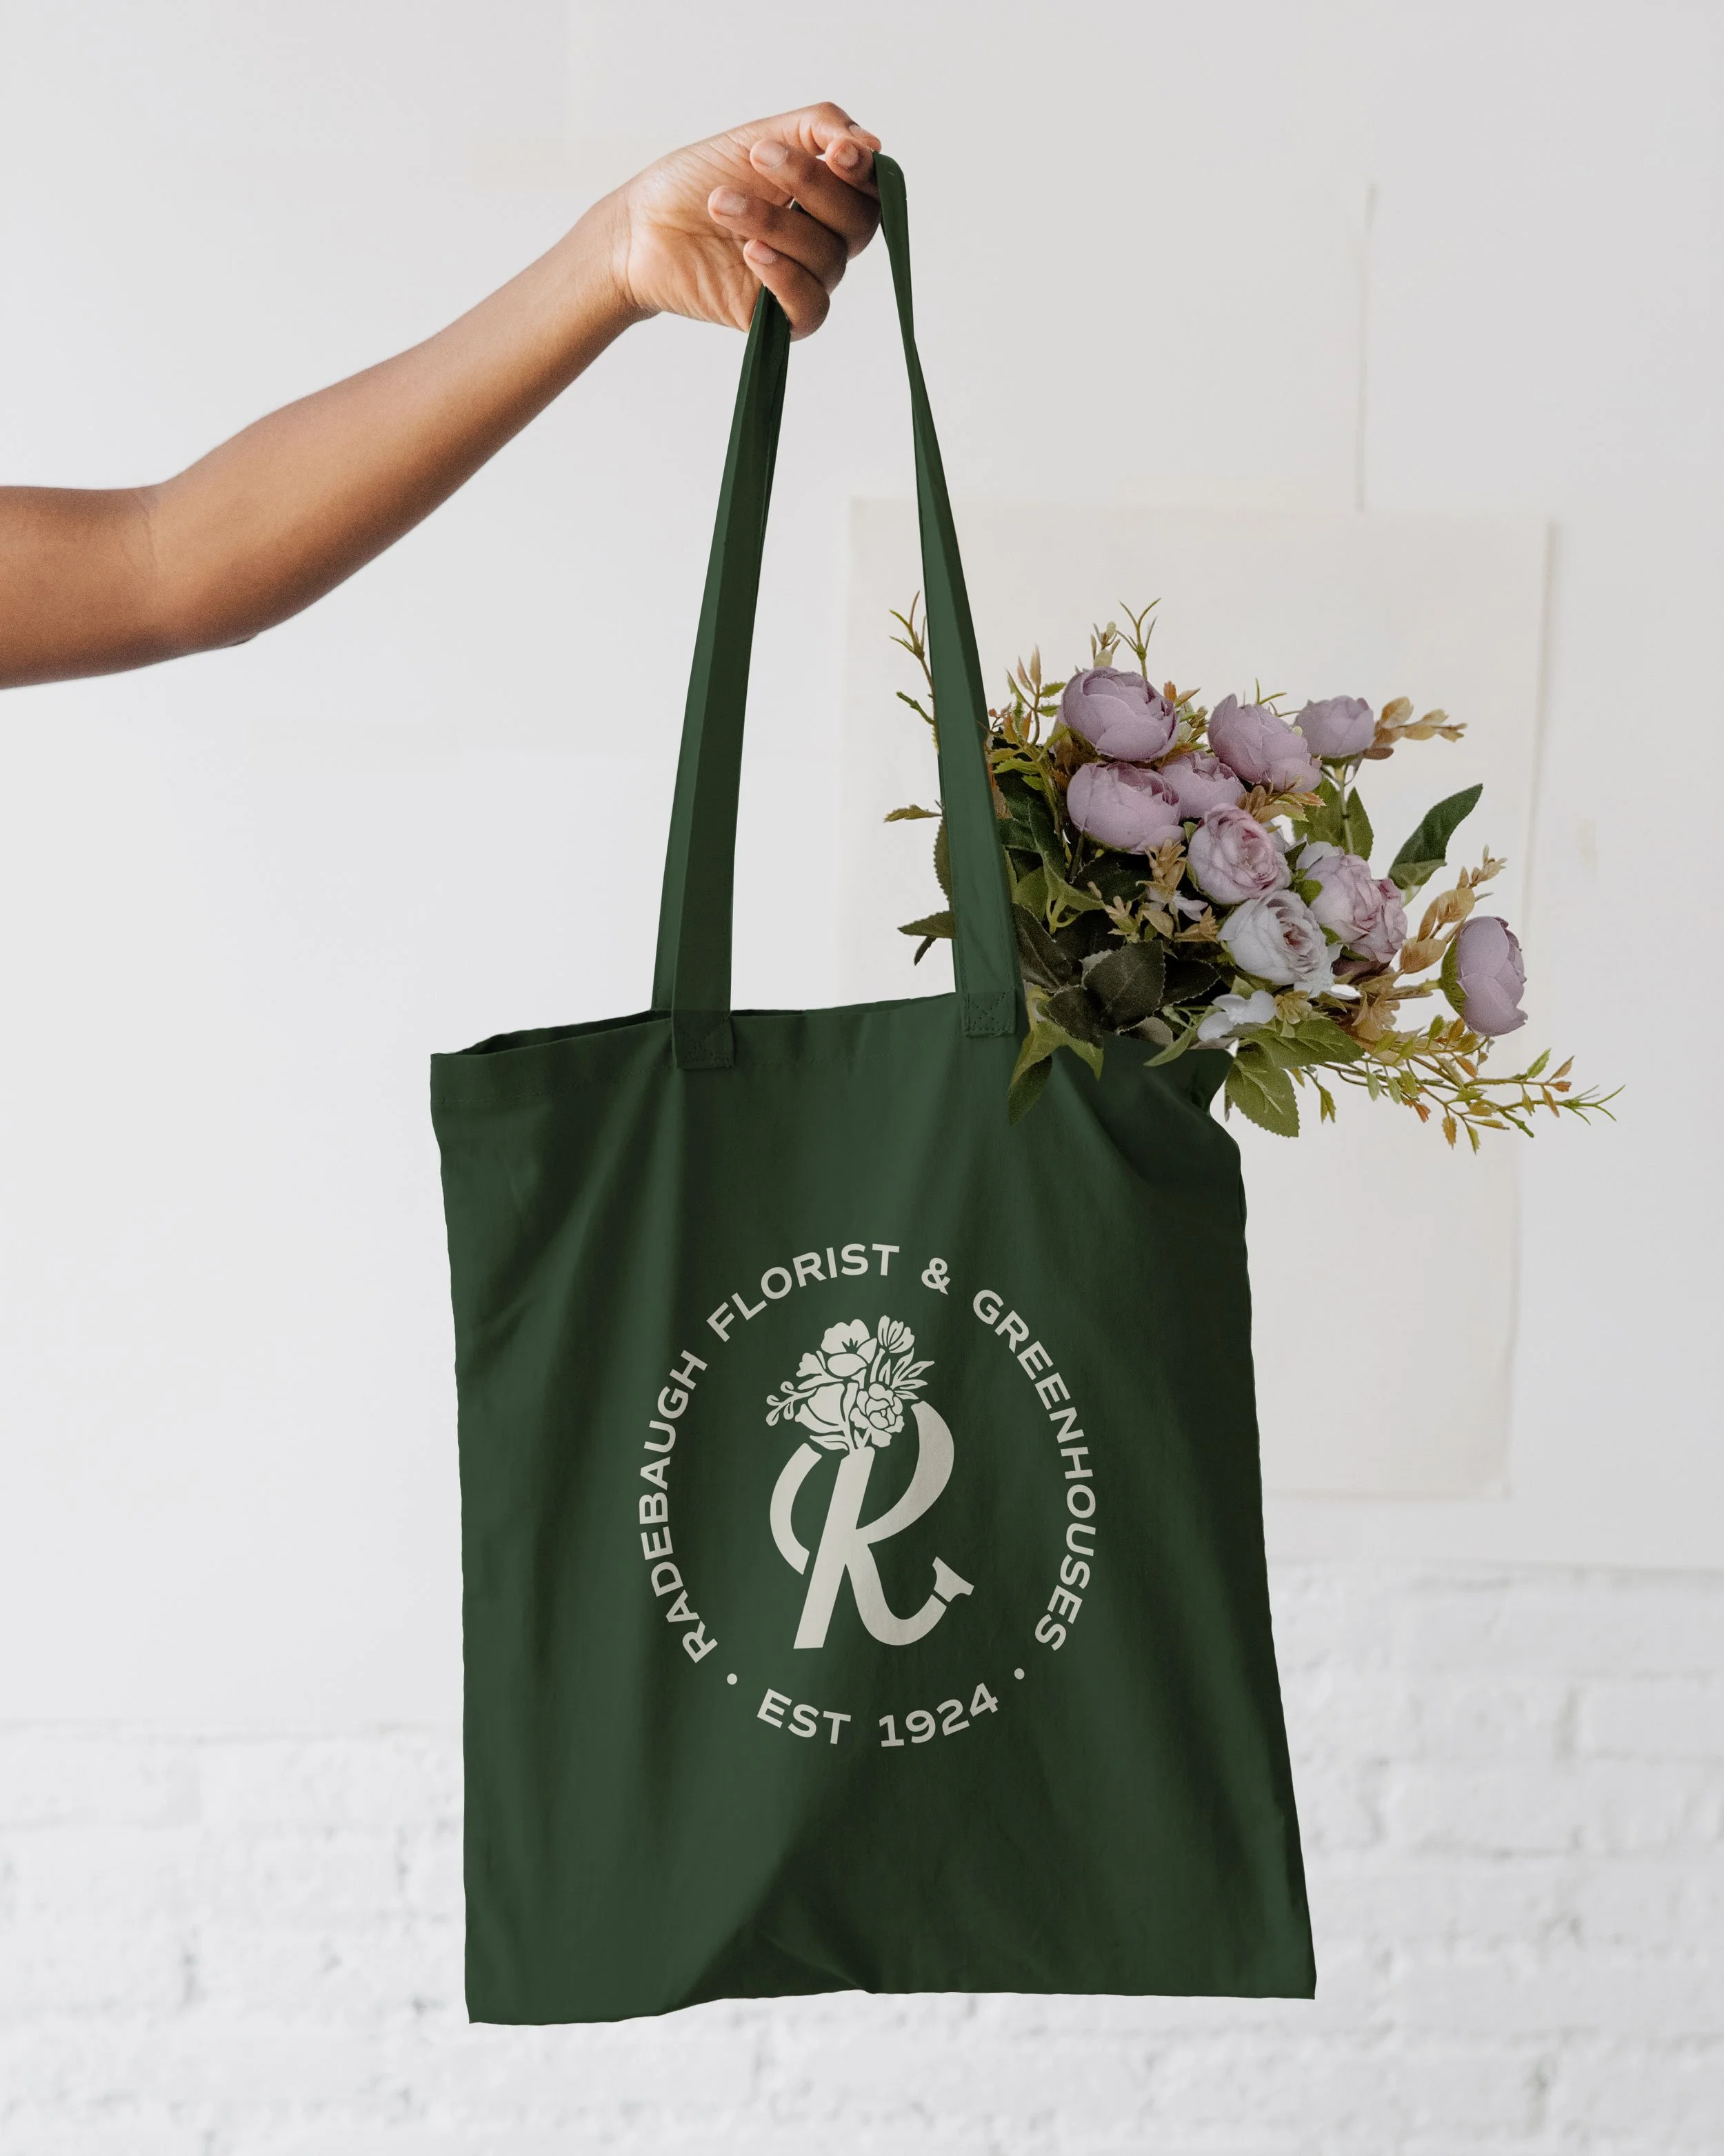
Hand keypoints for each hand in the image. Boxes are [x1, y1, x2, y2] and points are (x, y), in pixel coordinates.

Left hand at [607, 102, 881, 340]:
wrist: (640, 228)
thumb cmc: (693, 183)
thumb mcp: (756, 136)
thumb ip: (817, 128)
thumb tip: (873, 145)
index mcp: (823, 199)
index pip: (871, 192)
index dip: (864, 174)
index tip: (838, 152)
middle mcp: (821, 241)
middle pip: (858, 223)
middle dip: (812, 185)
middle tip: (758, 158)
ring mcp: (801, 280)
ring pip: (827, 259)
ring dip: (774, 223)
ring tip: (720, 202)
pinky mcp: (777, 319)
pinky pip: (810, 306)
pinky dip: (785, 276)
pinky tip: (751, 253)